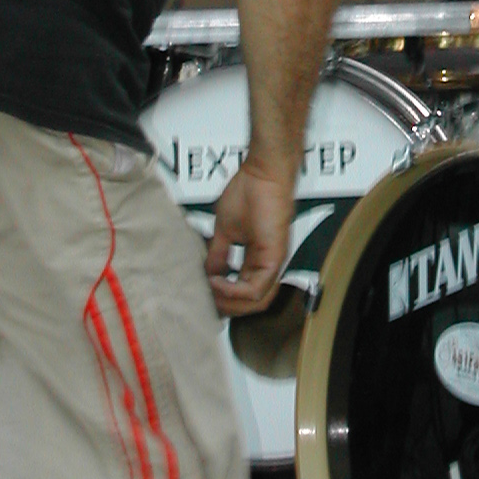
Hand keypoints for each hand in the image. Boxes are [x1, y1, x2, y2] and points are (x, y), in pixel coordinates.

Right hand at [205, 159, 295, 316]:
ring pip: (254, 301)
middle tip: (205, 300)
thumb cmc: (251, 190)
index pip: (242, 292)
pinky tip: (218, 282)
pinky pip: (255, 289)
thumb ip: (218, 255)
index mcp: (257, 259)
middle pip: (249, 303)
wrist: (264, 172)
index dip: (222, 298)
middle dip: (224, 306)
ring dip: (229, 302)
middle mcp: (267, 264)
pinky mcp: (274, 257)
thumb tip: (208, 274)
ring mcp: (273, 262)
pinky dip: (233, 291)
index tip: (204, 294)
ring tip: (210, 292)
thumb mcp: (226, 230)